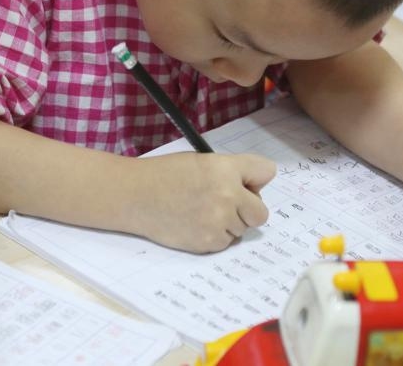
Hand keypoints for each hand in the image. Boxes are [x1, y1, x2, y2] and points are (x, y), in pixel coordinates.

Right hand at [131, 152, 275, 252]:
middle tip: (226, 204)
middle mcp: (227, 195)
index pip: (267, 171)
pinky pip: (225, 242)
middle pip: (261, 212)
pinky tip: (195, 223)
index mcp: (226, 168)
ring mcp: (218, 221)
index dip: (255, 180)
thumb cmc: (167, 175)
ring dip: (229, 224)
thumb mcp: (203, 161)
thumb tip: (257, 188)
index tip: (245, 184)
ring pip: (242, 230)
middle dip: (248, 210)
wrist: (136, 195)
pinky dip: (215, 236)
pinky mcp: (207, 242)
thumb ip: (234, 170)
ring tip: (203, 212)